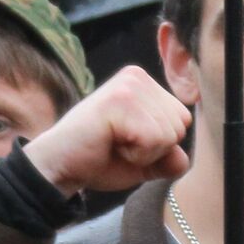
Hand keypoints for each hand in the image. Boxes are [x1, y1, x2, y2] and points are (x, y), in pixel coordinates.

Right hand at [23, 66, 191, 195]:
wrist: (60, 167)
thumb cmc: (99, 160)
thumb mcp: (145, 162)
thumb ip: (169, 158)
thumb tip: (182, 158)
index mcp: (145, 84)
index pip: (183, 119)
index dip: (160, 144)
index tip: (127, 142)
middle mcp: (138, 76)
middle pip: (180, 125)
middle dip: (154, 148)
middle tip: (118, 144)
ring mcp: (129, 85)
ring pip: (169, 134)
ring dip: (143, 152)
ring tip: (113, 143)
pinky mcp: (120, 100)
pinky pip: (153, 139)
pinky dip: (135, 154)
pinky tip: (109, 144)